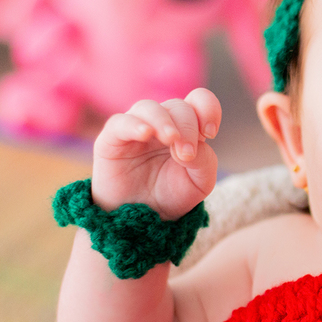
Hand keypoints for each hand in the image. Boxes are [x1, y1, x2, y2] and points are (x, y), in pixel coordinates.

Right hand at [91, 88, 221, 219]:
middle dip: (187, 127)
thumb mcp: (200, 183)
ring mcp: (136, 127)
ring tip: (171, 140)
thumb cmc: (171, 196)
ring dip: (164, 122)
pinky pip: (120, 122)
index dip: (208, 109)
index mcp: (186, 127)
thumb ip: (205, 162)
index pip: (199, 100)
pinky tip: (145, 134)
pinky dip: (134, 125)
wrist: (141, 221)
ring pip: (149, 107)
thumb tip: (188, 148)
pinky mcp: (112, 139)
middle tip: (186, 155)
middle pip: (178, 106)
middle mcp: (161, 122)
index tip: (210, 133)